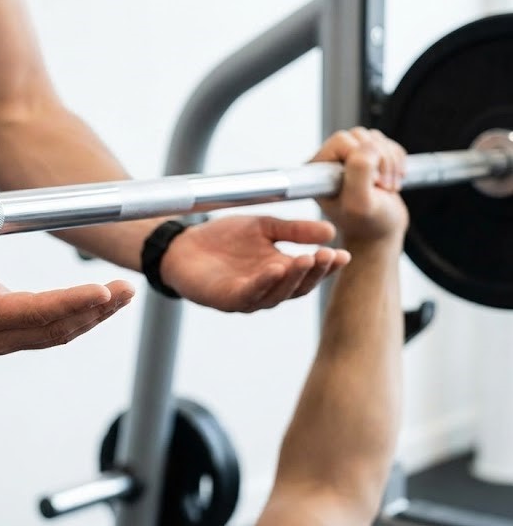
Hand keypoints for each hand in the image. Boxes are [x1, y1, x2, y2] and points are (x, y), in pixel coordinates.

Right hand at [0, 242, 135, 354]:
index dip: (71, 303)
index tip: (102, 290)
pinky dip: (76, 315)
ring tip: (123, 294)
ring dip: (92, 315)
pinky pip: (47, 328)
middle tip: (127, 289)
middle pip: (55, 329)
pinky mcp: (3, 328)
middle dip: (95, 311)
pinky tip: (97, 302)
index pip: (34, 314)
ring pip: (56, 332)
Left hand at [160, 216, 349, 312]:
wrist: (184, 244)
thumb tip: (331, 230)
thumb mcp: (264, 228)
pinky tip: (274, 269)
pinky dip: (263, 283)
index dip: (327, 267)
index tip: (344, 254)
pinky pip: (248, 295)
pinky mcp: (226, 300)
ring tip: (305, 259)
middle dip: (314, 272)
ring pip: (276, 294)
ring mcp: (248, 297)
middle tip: (327, 255)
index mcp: (280, 272)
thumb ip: (294, 230)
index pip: (310, 273)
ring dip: (292, 278)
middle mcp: (268, 289)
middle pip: (297, 287)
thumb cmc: (224, 239)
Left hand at [312, 127, 408, 245]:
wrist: (381, 232)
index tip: (370, 183)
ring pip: (374, 138)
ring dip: (389, 161)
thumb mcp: (360, 203)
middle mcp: (329, 161)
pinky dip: (396, 159)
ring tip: (387, 185)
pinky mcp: (367, 157)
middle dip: (379, 159)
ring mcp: (348, 157)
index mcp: (317, 170)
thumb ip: (359, 173)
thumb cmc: (367, 223)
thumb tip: (367, 147)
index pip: (342, 141)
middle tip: (382, 185)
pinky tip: (392, 179)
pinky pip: (386, 142)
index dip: (362, 157)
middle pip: (360, 136)